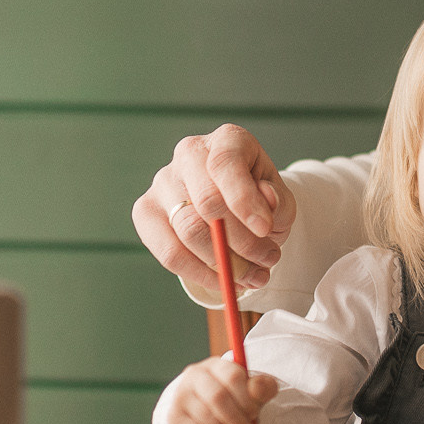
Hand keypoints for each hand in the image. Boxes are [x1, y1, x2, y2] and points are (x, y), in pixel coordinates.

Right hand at [134, 124, 297, 293]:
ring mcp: (162, 181)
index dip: (245, 200)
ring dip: (225, 263)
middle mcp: (189, 153)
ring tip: (254, 275)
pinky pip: (169, 253)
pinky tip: (225, 282)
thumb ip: (279, 202)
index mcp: (227, 140)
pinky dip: (201, 275)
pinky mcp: (145, 211)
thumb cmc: (258, 201)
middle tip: (268, 261)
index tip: (266, 229)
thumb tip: (266, 203)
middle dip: (241, 240)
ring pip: (188, 231)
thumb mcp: (279, 200)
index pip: (226, 164)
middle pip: (207, 201)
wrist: (232, 210)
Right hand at [164, 358, 278, 423]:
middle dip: (237, 418)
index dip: (247, 398)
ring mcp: (180, 397)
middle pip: (217, 397)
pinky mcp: (175, 419)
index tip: (254, 411)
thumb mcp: (250, 390)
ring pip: (207, 418)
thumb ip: (262, 387)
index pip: (233, 376)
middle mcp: (194, 376)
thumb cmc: (234, 398)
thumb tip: (262, 386)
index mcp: (216, 365)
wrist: (204, 410)